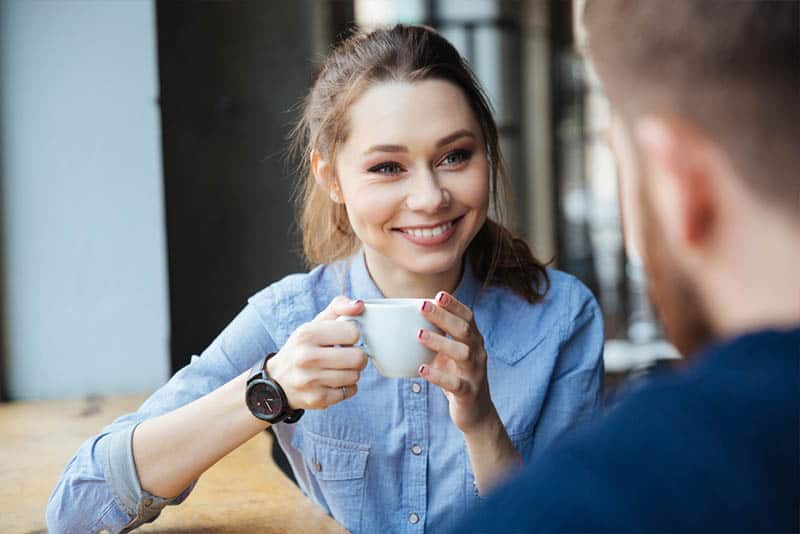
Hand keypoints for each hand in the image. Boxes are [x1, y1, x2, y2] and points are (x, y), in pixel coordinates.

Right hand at [267, 296, 367, 409]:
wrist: (277, 381)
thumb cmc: (303, 348)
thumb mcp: (315, 324)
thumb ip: (338, 307)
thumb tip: (359, 305)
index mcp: (307, 334)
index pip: (353, 332)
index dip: (352, 335)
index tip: (343, 338)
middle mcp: (306, 358)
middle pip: (358, 357)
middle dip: (357, 356)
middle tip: (346, 356)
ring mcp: (311, 381)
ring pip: (356, 376)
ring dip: (352, 372)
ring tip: (337, 369)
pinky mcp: (318, 399)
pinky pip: (350, 391)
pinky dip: (346, 387)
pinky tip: (333, 382)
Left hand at [417, 291, 494, 433]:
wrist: (476, 413)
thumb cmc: (457, 377)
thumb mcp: (450, 355)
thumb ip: (437, 338)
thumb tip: (405, 319)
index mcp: (473, 341)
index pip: (468, 317)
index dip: (455, 305)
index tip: (438, 294)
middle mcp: (478, 354)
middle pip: (464, 330)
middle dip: (444, 317)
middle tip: (423, 306)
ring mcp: (475, 373)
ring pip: (463, 354)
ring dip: (441, 342)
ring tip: (419, 335)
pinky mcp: (468, 393)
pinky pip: (455, 383)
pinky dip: (438, 376)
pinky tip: (422, 369)